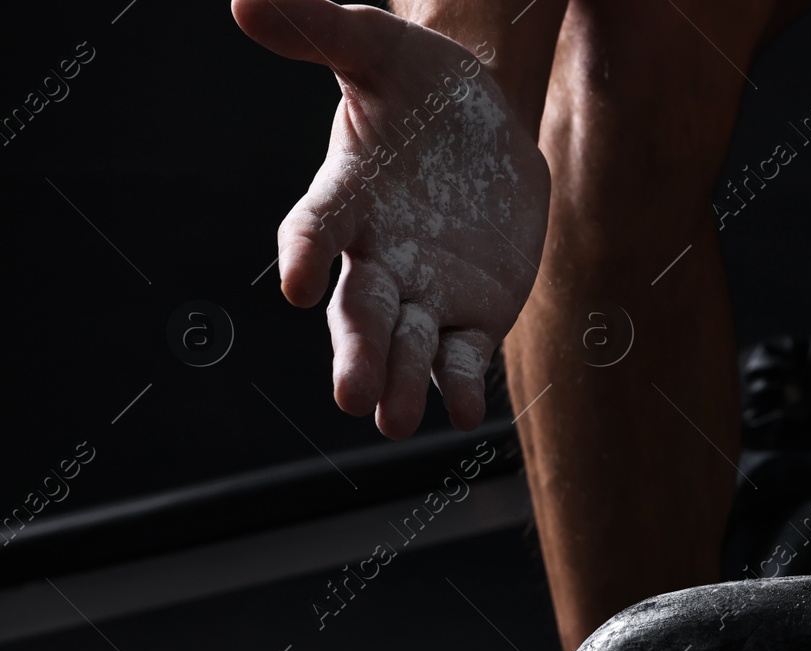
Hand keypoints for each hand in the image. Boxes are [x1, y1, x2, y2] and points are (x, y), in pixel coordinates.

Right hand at [233, 0, 549, 437]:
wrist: (482, 118)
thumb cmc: (418, 82)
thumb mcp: (375, 45)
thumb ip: (317, 28)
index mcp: (347, 198)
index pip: (316, 230)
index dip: (307, 255)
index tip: (301, 284)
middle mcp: (378, 257)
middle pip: (360, 313)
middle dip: (357, 353)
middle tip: (349, 396)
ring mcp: (425, 291)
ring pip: (408, 347)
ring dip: (402, 384)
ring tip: (395, 423)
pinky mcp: (473, 313)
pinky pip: (463, 357)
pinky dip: (461, 385)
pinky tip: (463, 415)